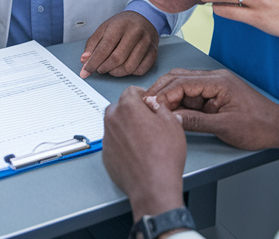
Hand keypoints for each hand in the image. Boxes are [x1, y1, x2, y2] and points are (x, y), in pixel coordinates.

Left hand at [80, 10, 158, 78]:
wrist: (144, 18)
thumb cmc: (122, 25)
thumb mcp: (104, 28)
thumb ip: (93, 44)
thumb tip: (84, 60)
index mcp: (120, 24)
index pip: (105, 47)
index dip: (94, 62)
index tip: (85, 72)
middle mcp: (135, 32)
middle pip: (117, 58)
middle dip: (105, 68)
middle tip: (99, 70)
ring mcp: (147, 42)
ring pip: (130, 67)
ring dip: (116, 73)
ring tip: (110, 69)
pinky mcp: (154, 52)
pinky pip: (141, 70)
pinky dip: (130, 73)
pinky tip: (124, 68)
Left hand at [103, 87, 186, 218]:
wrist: (153, 186)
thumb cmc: (163, 157)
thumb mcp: (173, 124)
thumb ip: (161, 108)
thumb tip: (155, 105)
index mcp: (127, 108)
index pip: (131, 91)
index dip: (143, 96)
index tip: (149, 103)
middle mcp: (112, 120)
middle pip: (120, 106)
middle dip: (132, 110)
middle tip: (148, 121)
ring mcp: (107, 138)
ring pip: (115, 125)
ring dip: (126, 127)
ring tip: (144, 139)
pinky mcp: (105, 155)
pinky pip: (113, 142)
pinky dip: (122, 143)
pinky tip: (136, 152)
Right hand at [145, 68, 278, 150]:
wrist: (278, 128)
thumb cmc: (258, 126)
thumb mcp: (225, 126)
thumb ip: (196, 121)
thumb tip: (172, 119)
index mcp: (218, 81)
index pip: (182, 82)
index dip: (164, 94)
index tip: (150, 105)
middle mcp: (214, 78)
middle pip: (179, 78)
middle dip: (161, 91)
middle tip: (147, 105)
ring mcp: (215, 85)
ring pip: (183, 85)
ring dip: (169, 96)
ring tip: (156, 110)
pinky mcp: (215, 94)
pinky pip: (192, 95)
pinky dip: (180, 102)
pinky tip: (172, 113)